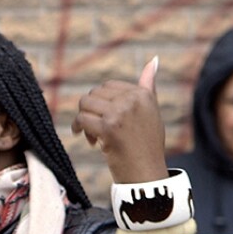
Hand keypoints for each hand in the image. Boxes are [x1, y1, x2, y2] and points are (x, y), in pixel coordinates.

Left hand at [72, 57, 167, 183]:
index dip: (101, 102)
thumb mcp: (151, 112)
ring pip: (85, 104)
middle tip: (97, 131)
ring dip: (84, 120)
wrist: (146, 173)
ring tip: (93, 136)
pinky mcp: (108, 127)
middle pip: (94, 94)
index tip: (104, 119)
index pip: (108, 86)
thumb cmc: (147, 145)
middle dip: (91, 112)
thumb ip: (147, 87)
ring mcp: (120, 113)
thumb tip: (153, 60)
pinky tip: (89, 141)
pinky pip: (82, 119)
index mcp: (143, 94)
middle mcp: (133, 100)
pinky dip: (80, 129)